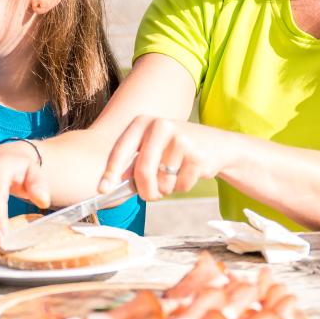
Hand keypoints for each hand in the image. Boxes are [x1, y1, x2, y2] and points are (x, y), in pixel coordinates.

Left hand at [99, 116, 226, 202]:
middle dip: (145, 190)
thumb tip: (110, 185)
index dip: (111, 171)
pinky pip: (181, 185)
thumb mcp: (152, 147)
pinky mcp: (197, 154)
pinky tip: (189, 173)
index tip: (102, 189)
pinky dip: (182, 187)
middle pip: (143, 170)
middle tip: (149, 196)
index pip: (121, 149)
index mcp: (143, 122)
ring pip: (162, 181)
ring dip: (166, 189)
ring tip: (174, 176)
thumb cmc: (176, 150)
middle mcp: (160, 125)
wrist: (217, 145)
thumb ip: (134, 162)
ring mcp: (181, 138)